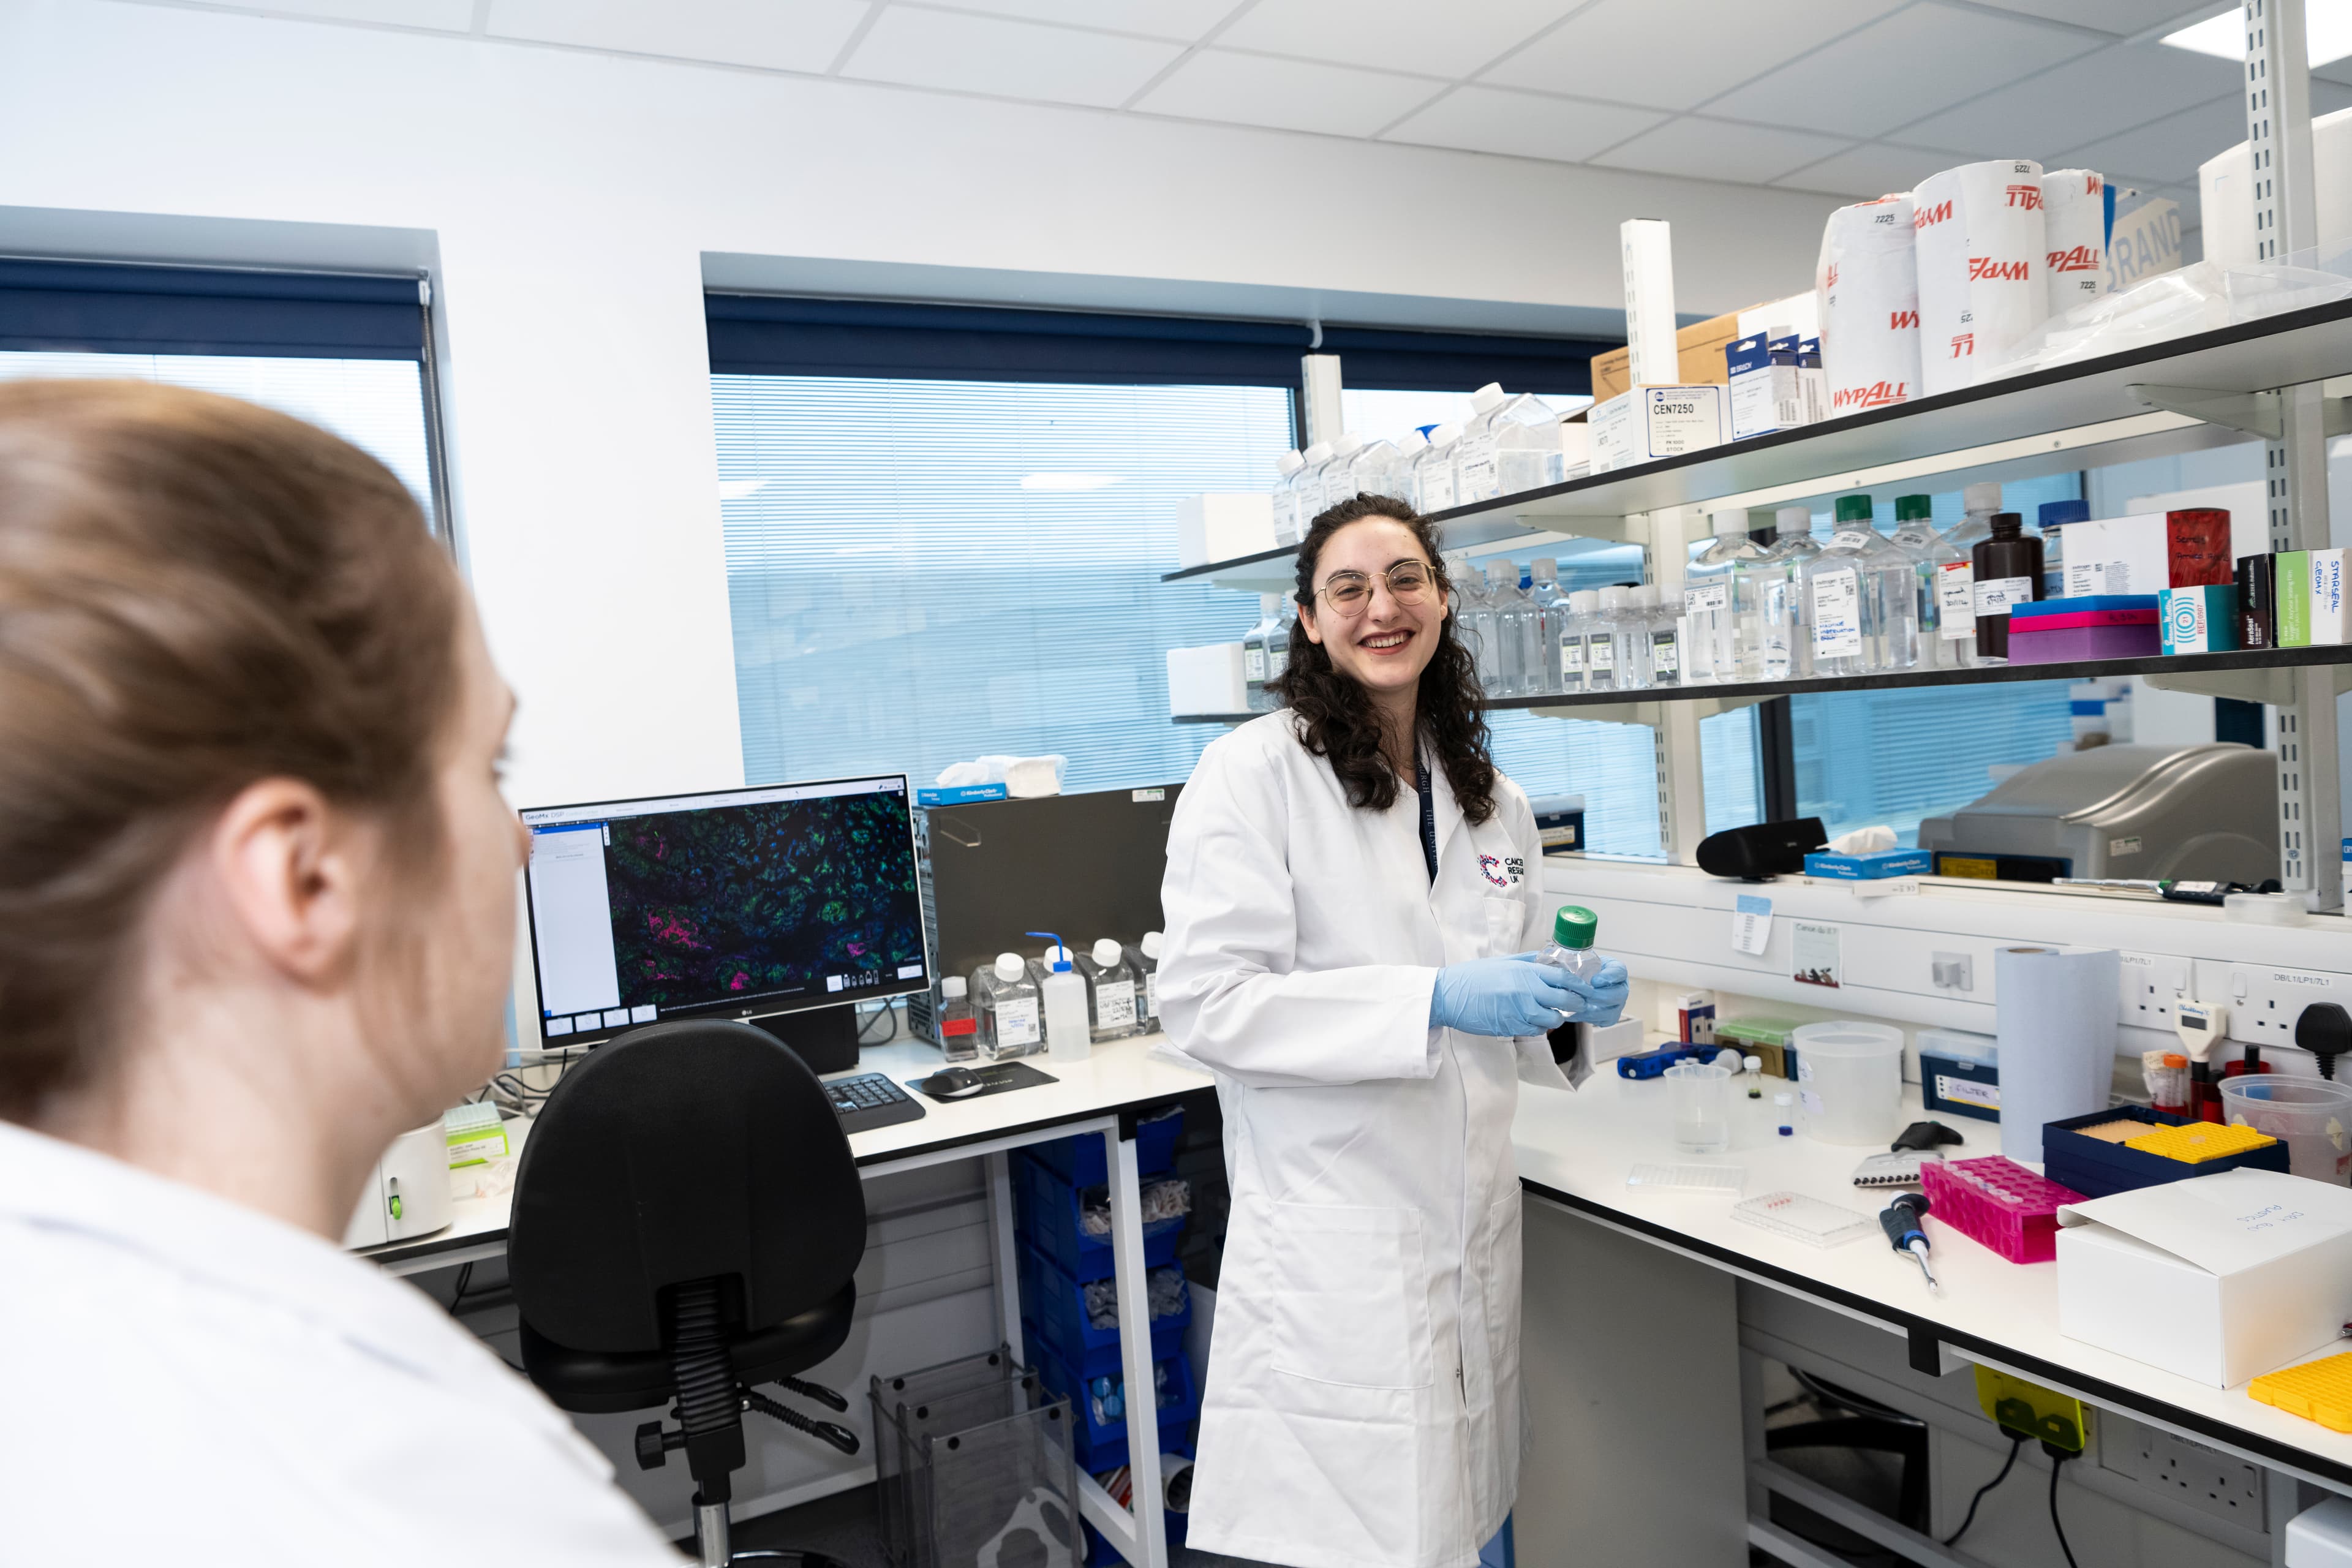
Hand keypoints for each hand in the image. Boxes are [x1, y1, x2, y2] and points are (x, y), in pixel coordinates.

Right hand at [1430, 955, 1583, 1036]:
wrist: (1448, 996)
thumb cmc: (1473, 977)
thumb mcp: (1503, 961)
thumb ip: (1529, 961)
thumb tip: (1550, 959)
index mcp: (1525, 971)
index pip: (1563, 977)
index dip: (1578, 983)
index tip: (1584, 986)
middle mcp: (1525, 991)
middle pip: (1565, 999)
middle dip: (1574, 1002)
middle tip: (1574, 1002)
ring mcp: (1519, 1011)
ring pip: (1553, 1019)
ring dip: (1556, 1017)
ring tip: (1551, 1012)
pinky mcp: (1511, 1027)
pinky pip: (1536, 1030)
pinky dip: (1539, 1026)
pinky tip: (1533, 1020)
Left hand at [1556, 957, 1629, 1026]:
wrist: (1584, 983)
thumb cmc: (1587, 970)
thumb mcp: (1586, 959)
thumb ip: (1581, 959)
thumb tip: (1565, 960)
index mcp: (1618, 971)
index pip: (1619, 972)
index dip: (1609, 977)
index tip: (1595, 980)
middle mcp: (1621, 989)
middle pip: (1619, 995)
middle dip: (1599, 996)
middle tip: (1583, 995)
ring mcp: (1617, 1005)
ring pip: (1610, 1011)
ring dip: (1591, 1009)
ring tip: (1575, 1005)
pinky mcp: (1610, 1017)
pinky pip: (1601, 1021)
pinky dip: (1586, 1017)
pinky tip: (1572, 1013)